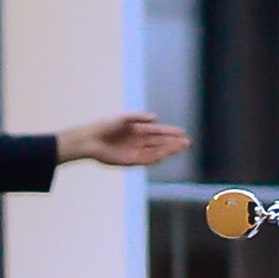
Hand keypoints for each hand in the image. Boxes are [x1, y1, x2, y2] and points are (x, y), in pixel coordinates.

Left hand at [57, 114, 190, 167]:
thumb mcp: (123, 117)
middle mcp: (139, 141)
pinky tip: (166, 154)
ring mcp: (136, 151)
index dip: (171, 132)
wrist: (90, 140)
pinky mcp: (131, 160)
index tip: (183, 133)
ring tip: (182, 147)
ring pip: (157, 151)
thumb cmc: (104, 126)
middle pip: (161, 143)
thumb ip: (139, 117)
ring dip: (169, 150)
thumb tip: (156, 118)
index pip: (159, 132)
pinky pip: (148, 159)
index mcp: (138, 130)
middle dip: (175, 143)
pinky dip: (158, 157)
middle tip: (188, 142)